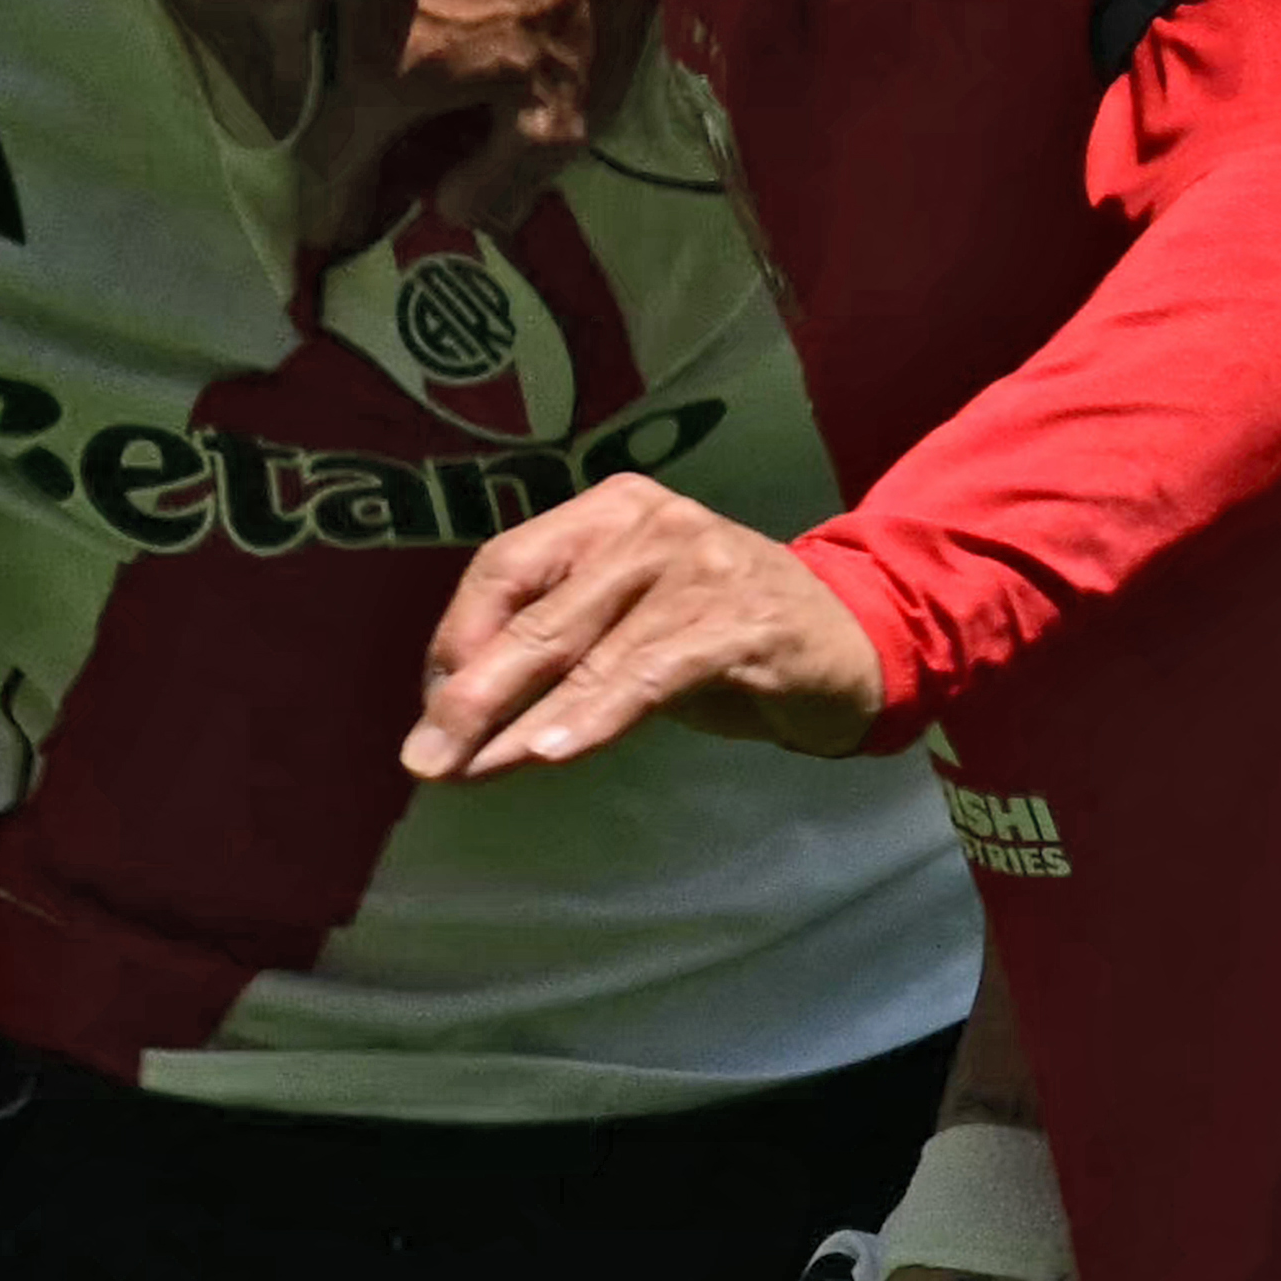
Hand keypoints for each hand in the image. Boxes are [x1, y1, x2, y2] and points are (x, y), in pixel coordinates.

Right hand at [286, 0, 646, 286]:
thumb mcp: (559, 120)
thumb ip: (495, 184)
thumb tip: (447, 209)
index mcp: (382, 78)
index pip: (328, 167)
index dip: (330, 213)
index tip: (335, 242)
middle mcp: (349, 16)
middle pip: (336, 102)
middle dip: (357, 146)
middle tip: (392, 172)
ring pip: (350, 37)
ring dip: (373, 75)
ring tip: (417, 97)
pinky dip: (393, 14)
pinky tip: (436, 19)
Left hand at [408, 477, 884, 777]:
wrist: (856, 640)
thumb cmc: (723, 638)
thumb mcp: (630, 628)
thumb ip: (558, 652)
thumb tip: (456, 718)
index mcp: (608, 512)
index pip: (506, 566)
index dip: (458, 639)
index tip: (432, 709)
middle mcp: (649, 524)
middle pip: (537, 612)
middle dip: (471, 692)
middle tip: (424, 757)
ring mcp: (699, 566)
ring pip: (587, 648)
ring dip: (521, 718)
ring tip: (473, 768)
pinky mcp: (743, 621)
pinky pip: (652, 672)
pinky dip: (599, 713)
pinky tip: (555, 751)